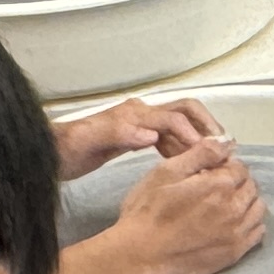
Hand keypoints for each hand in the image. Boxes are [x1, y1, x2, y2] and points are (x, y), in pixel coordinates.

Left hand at [54, 96, 225, 181]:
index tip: (211, 153)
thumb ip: (120, 134)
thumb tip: (152, 135)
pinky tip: (189, 162)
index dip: (194, 135)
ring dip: (198, 137)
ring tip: (215, 156)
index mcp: (133, 114)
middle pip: (185, 111)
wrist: (47, 154)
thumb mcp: (89, 141)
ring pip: (179, 124)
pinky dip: (183, 146)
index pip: (174, 119)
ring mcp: (138, 125)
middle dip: (207, 125)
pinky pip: (168, 137)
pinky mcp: (134, 137)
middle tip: (225, 147)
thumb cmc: (65, 149)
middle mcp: (139, 115)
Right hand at [95, 136, 263, 273]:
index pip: (240, 167)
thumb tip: (225, 142)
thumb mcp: (166, 172)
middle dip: (237, 183)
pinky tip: (233, 223)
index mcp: (220, 185)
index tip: (211, 172)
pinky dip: (251, 224)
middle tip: (215, 188)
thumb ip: (200, 154)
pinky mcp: (234, 253)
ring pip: (258, 209)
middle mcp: (235, 208)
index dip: (226, 166)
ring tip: (225, 205)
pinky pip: (257, 233)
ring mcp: (237, 233)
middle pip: (250, 187)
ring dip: (246, 202)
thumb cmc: (148, 212)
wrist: (141, 257)